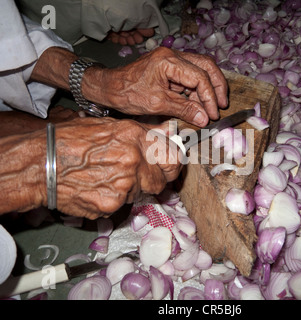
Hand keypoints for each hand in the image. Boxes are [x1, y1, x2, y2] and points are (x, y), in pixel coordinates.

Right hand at [53, 117, 181, 218]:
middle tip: (138, 174)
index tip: (170, 165)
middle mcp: (133, 161)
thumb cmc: (71, 141)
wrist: (42, 163)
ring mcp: (124, 186)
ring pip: (141, 193)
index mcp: (135, 137)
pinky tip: (98, 187)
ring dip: (131, 188)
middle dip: (154, 179)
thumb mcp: (109, 126)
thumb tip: (169, 131)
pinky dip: (114, 200)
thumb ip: (144, 131)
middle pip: (162, 180)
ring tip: (107, 177)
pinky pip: (122, 205)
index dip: (173, 163)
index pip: (173, 157)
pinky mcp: (111, 205)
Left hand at [96, 47, 227, 126]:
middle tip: (221, 106)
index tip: (213, 114)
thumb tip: (204, 118)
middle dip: (216, 86)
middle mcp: (173, 55)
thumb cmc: (127, 93)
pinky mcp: (170, 68)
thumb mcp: (157, 104)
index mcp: (169, 60)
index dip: (209, 97)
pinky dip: (197, 90)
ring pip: (201, 70)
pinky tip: (199, 104)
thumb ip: (183, 109)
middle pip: (206, 66)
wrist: (109, 88)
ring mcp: (172, 60)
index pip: (199, 76)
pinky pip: (190, 76)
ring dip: (208, 88)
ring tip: (212, 108)